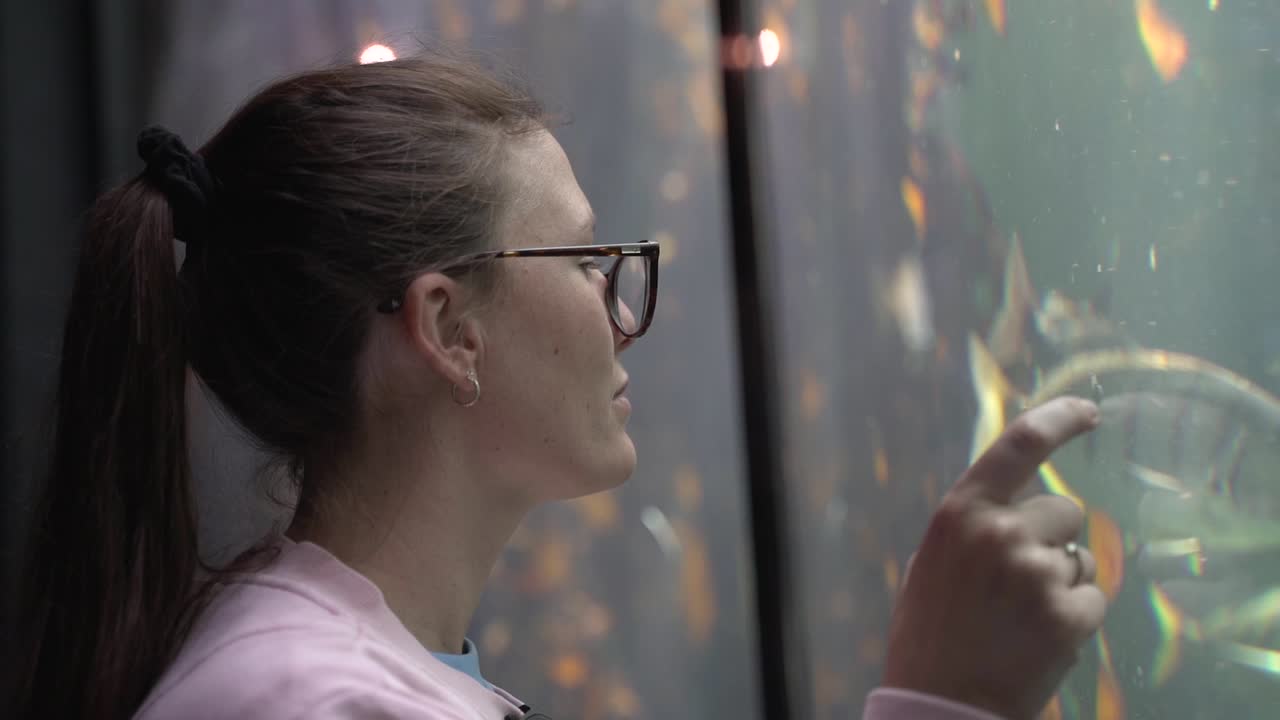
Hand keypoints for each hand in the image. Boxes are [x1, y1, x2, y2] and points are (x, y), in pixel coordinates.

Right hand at [882, 396, 1106, 719]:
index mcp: (960, 514)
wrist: (941, 703)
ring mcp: (1036, 573)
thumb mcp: (932, 564)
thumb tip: (1014, 506)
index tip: (1089, 410)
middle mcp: (1000, 533)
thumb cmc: (930, 635)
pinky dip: (1074, 618)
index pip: (1020, 445)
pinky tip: (1038, 638)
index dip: (1060, 419)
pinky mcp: (1068, 614)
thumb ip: (972, 528)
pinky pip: (1092, 598)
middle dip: (1050, 539)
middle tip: (1015, 582)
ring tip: (1021, 617)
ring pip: (1081, 557)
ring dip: (1062, 581)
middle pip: (1063, 510)